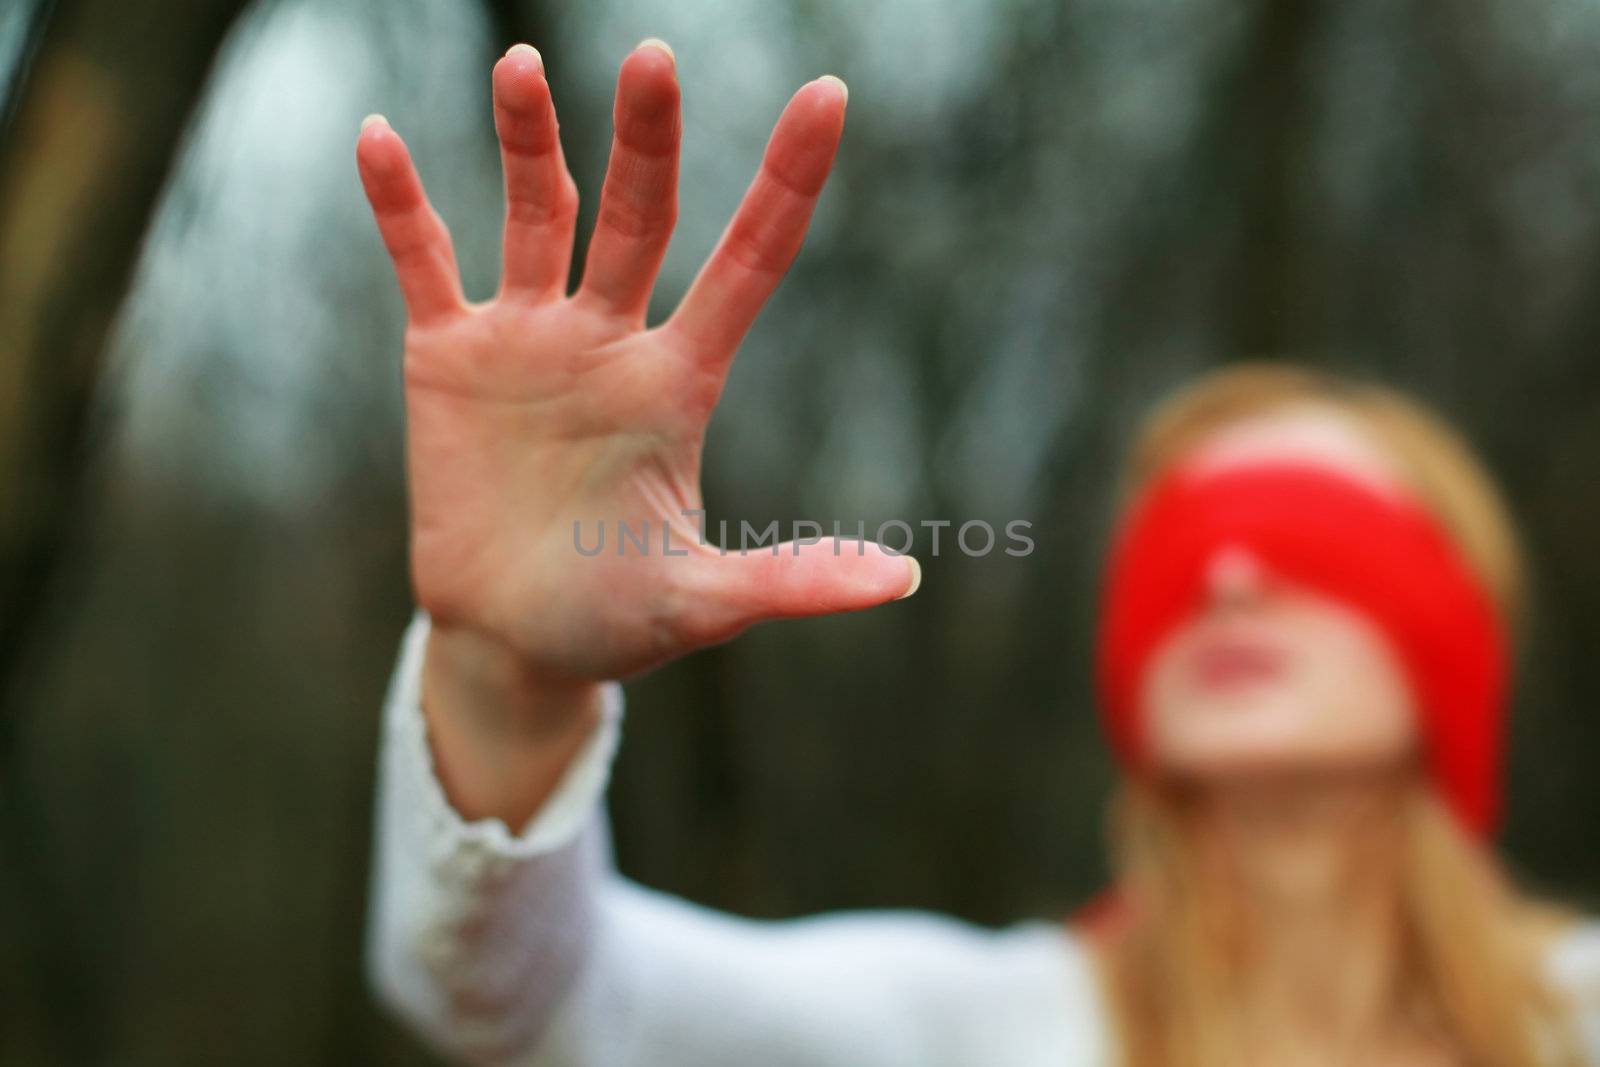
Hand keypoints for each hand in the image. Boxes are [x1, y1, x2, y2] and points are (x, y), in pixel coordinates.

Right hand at [356, 43, 915, 698]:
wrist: (510, 640)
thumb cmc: (614, 621)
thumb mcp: (701, 601)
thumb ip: (790, 580)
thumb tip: (904, 582)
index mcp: (679, 384)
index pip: (746, 264)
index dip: (786, 184)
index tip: (828, 95)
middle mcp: (610, 341)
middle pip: (638, 216)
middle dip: (647, 141)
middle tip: (656, 59)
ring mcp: (529, 339)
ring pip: (535, 214)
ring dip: (528, 142)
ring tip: (521, 64)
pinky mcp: (449, 357)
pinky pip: (424, 263)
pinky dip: (402, 205)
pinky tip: (380, 139)